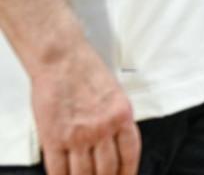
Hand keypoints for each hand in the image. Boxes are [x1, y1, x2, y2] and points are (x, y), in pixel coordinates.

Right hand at [32, 45, 139, 174]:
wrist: (62, 60)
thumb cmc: (86, 71)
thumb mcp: (115, 95)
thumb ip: (117, 120)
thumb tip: (117, 145)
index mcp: (122, 116)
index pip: (130, 155)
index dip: (127, 172)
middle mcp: (102, 128)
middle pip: (107, 169)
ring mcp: (78, 135)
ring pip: (84, 174)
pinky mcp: (53, 138)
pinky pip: (59, 170)